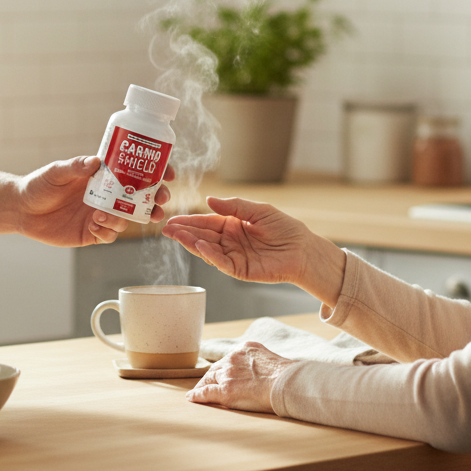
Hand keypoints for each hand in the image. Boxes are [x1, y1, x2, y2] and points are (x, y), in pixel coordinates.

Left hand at [15, 156, 174, 245]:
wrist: (21, 210)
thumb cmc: (39, 185)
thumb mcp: (57, 172)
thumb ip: (75, 167)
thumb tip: (95, 162)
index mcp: (104, 176)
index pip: (136, 172)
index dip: (156, 173)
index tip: (168, 174)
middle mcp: (107, 196)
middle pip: (141, 199)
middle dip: (155, 201)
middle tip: (159, 202)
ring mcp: (101, 215)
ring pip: (127, 219)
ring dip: (124, 218)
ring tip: (104, 216)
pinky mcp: (91, 233)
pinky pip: (109, 236)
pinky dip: (106, 232)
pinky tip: (92, 226)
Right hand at [162, 196, 345, 305]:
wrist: (304, 249)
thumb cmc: (285, 228)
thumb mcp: (259, 210)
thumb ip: (234, 206)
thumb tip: (208, 200)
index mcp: (232, 225)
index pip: (206, 222)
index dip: (189, 221)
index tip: (172, 219)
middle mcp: (230, 241)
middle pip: (202, 235)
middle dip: (184, 232)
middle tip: (166, 228)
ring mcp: (234, 256)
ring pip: (207, 249)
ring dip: (191, 243)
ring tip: (176, 235)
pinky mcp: (241, 270)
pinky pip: (222, 263)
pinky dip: (210, 255)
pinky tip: (200, 245)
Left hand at [186, 341, 292, 411]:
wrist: (285, 383)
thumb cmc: (284, 375)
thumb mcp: (269, 359)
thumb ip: (259, 361)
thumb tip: (259, 369)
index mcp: (244, 349)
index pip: (228, 360)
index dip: (221, 368)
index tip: (219, 374)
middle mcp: (233, 359)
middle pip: (216, 369)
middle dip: (211, 376)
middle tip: (204, 384)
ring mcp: (228, 375)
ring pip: (210, 379)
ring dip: (203, 385)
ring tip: (197, 392)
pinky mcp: (225, 391)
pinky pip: (206, 392)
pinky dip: (197, 395)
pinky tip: (191, 398)